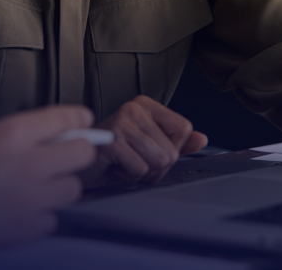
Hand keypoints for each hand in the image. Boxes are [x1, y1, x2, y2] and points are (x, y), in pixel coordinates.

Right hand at [0, 105, 97, 248]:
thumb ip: (19, 132)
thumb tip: (53, 133)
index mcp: (14, 132)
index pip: (67, 117)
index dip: (78, 118)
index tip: (82, 121)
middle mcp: (30, 163)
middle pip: (83, 153)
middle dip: (76, 152)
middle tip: (63, 156)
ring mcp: (32, 198)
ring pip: (73, 189)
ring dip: (60, 185)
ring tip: (37, 186)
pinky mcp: (27, 228)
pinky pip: (52, 219)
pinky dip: (40, 215)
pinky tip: (21, 210)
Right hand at [82, 96, 206, 186]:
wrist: (79, 166)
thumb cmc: (113, 157)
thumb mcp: (148, 146)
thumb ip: (176, 142)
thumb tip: (202, 139)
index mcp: (145, 105)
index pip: (183, 129)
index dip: (172, 150)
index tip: (150, 151)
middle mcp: (134, 108)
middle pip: (172, 151)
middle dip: (155, 168)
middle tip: (133, 162)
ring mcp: (122, 122)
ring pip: (158, 161)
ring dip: (142, 173)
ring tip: (124, 164)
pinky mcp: (112, 141)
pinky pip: (140, 169)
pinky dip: (128, 177)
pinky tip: (114, 168)